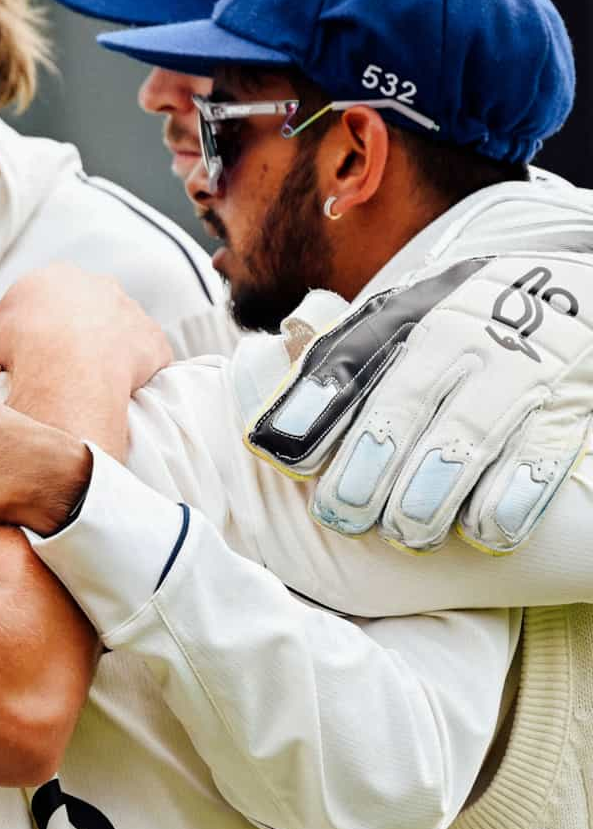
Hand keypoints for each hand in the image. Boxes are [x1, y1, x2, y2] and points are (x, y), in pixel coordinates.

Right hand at [0, 264, 174, 397]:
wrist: (68, 366)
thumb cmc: (26, 346)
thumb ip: (8, 322)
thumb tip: (12, 336)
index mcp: (56, 276)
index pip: (51, 293)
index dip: (44, 319)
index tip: (38, 341)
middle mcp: (98, 285)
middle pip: (91, 304)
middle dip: (82, 326)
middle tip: (66, 358)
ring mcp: (131, 310)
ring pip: (122, 328)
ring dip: (111, 347)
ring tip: (91, 377)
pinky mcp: (153, 340)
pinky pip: (147, 355)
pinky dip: (136, 369)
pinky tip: (118, 387)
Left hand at [248, 250, 592, 551]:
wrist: (570, 297)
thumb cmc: (455, 331)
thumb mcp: (399, 324)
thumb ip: (336, 369)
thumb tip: (266, 435)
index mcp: (405, 313)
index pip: (348, 358)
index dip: (313, 410)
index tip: (284, 458)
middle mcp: (461, 335)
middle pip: (404, 402)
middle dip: (368, 467)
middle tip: (344, 514)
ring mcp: (521, 366)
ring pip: (466, 437)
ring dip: (430, 495)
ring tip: (407, 532)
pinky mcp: (570, 404)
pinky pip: (538, 458)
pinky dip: (508, 500)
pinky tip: (484, 530)